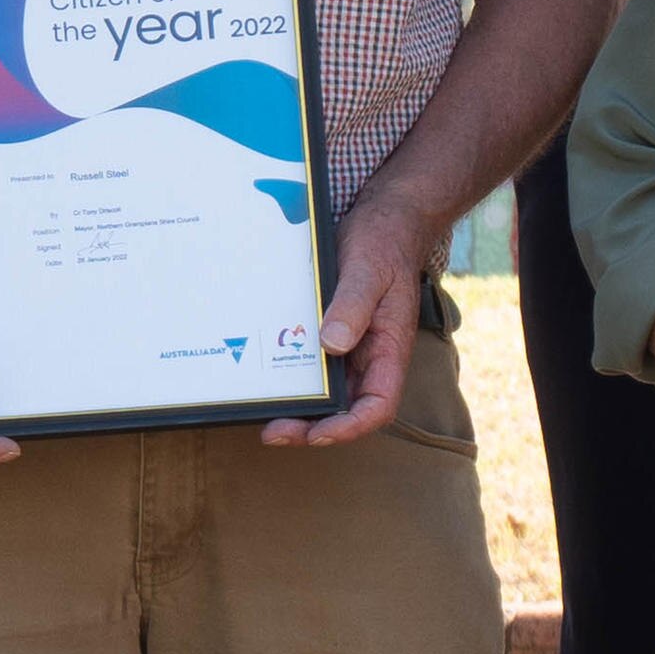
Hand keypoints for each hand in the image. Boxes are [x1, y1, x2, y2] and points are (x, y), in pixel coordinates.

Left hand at [273, 193, 430, 446]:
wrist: (384, 220)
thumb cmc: (384, 244)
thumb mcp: (368, 272)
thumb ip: (353, 308)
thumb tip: (332, 345)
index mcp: (390, 351)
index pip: (377, 407)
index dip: (348, 428)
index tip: (316, 434)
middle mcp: (371, 358)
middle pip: (346, 409)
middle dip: (312, 427)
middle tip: (273, 430)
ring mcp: (351, 348)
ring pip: (327, 392)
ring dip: (300, 407)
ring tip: (264, 412)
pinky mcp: (332, 332)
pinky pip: (313, 365)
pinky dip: (293, 377)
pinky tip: (267, 377)